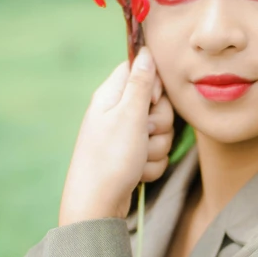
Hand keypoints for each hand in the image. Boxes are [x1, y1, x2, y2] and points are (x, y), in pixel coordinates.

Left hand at [59, 46, 173, 225]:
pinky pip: (156, 153)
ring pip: (160, 131)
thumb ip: (140, 83)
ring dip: (156, 147)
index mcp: (111, 96)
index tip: (152, 100)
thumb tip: (145, 50)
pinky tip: (137, 173)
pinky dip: (151, 165)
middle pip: (157, 103)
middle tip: (144, 133)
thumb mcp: (129, 116)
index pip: (140, 70)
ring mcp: (125, 136)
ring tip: (138, 158)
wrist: (97, 205)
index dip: (155, 84)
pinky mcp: (132, 156)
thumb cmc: (110, 159)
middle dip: (159, 122)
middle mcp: (117, 113)